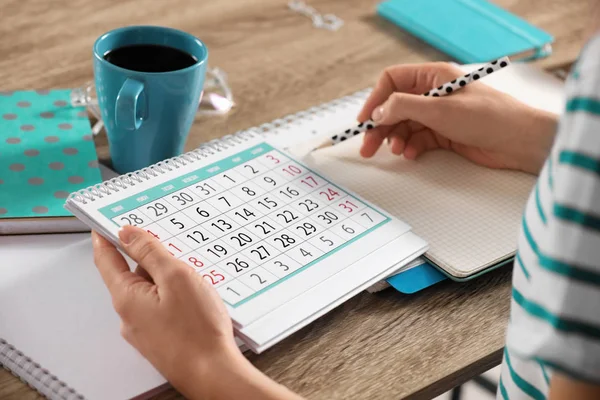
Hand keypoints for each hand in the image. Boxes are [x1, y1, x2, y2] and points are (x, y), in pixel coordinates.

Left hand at [92, 226, 301, 399]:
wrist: (213, 373)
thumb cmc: (197, 331)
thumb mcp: (176, 277)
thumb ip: (150, 252)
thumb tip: (128, 234)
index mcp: (127, 297)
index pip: (106, 259)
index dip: (106, 237)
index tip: (107, 223)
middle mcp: (129, 315)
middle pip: (133, 274)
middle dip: (151, 259)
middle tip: (175, 250)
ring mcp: (145, 329)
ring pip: (151, 291)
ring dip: (167, 280)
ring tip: (195, 280)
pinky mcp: (161, 338)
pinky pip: (162, 308)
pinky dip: (175, 297)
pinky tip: (196, 300)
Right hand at [357, 62, 557, 173]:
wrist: (519, 141)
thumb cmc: (489, 117)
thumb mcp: (440, 109)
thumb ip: (404, 107)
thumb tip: (378, 111)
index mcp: (433, 76)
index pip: (392, 82)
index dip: (375, 100)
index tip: (364, 121)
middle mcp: (434, 93)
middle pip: (395, 107)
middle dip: (380, 126)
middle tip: (368, 147)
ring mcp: (439, 115)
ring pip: (405, 125)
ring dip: (395, 138)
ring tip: (396, 151)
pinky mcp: (445, 134)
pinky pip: (418, 139)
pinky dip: (411, 147)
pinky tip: (411, 154)